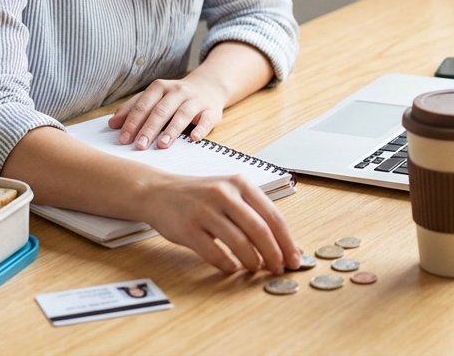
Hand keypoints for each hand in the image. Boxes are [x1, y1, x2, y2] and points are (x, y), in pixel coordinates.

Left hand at [109, 77, 225, 148]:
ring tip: (162, 145)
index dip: (133, 121)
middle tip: (140, 146)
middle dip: (149, 128)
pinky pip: (206, 119)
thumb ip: (133, 109)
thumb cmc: (175, 98)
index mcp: (160, 87)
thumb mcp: (154, 98)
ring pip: (183, 114)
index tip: (124, 139)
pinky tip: (194, 138)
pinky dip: (201, 128)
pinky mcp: (212, 110)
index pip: (144, 104)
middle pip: (161, 110)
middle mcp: (178, 91)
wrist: (209, 87)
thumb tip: (112, 124)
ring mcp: (196, 100)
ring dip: (172, 130)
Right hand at [144, 172, 302, 274]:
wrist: (158, 191)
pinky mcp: (187, 228)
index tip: (295, 258)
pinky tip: (233, 268)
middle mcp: (223, 194)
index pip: (272, 215)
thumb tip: (289, 246)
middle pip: (259, 230)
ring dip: (252, 261)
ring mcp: (204, 210)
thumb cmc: (199, 196)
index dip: (287, 240)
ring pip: (239, 242)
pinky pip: (214, 253)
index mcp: (240, 184)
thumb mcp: (230, 195)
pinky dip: (228, 264)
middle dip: (274, 254)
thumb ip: (257, 216)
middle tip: (279, 269)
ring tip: (256, 269)